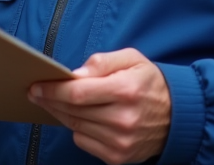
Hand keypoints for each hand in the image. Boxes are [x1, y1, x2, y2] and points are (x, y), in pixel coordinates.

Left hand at [28, 48, 170, 164]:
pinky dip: (77, 129)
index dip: (52, 90)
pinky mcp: (118, 157)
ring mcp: (120, 142)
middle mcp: (123, 120)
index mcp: (125, 91)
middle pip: (72, 111)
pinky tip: (81, 118)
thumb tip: (74, 74)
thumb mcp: (132, 59)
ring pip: (75, 127)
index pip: (77, 93)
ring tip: (53, 102)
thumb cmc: (149, 83)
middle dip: (50, 101)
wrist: (178, 117)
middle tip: (36, 92)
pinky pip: (83, 142)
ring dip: (59, 114)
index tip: (36, 85)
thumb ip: (102, 62)